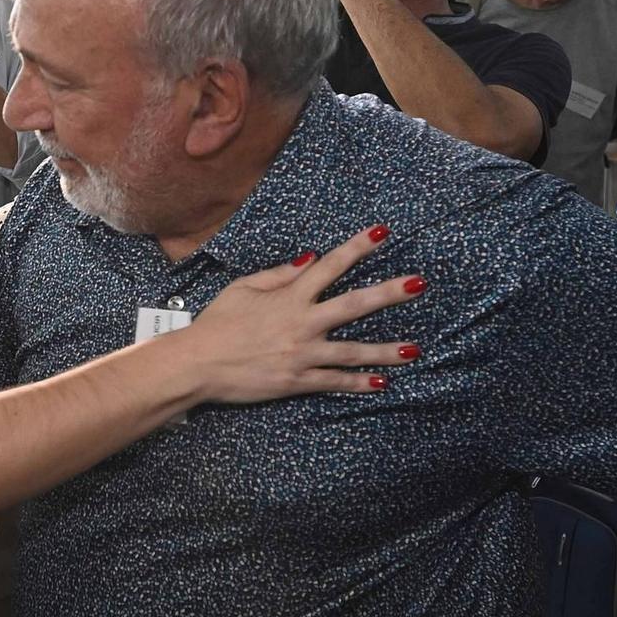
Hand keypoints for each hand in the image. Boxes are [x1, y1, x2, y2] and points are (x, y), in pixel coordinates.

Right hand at [174, 226, 421, 404]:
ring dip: (385, 350)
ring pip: (353, 350)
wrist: (197, 364)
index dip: (357, 248)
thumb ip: (279, 274)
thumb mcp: (243, 288)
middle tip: (418, 284)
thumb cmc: (216, 324)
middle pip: (354, 304)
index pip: (330, 265)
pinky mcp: (297, 380)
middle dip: (389, 293)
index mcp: (289, 296)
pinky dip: (359, 382)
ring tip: (414, 350)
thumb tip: (310, 259)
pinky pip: (335, 381)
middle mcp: (302, 322)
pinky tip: (382, 382)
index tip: (381, 233)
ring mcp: (302, 353)